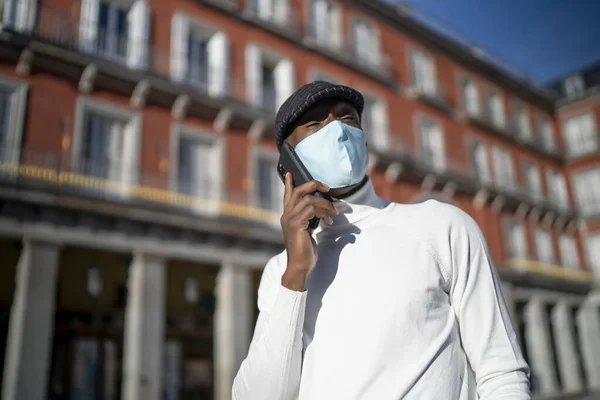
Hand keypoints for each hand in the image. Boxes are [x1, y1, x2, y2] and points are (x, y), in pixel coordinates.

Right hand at [280, 173, 337, 290]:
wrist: (300, 266)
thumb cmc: (305, 251)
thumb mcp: (307, 232)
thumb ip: (310, 220)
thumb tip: (323, 211)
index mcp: (288, 217)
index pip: (287, 196)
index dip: (288, 184)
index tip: (290, 173)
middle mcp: (286, 216)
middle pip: (298, 191)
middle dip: (313, 185)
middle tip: (327, 188)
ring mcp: (290, 220)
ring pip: (307, 199)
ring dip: (324, 203)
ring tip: (333, 211)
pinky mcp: (296, 225)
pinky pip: (311, 209)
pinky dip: (322, 212)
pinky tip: (329, 220)